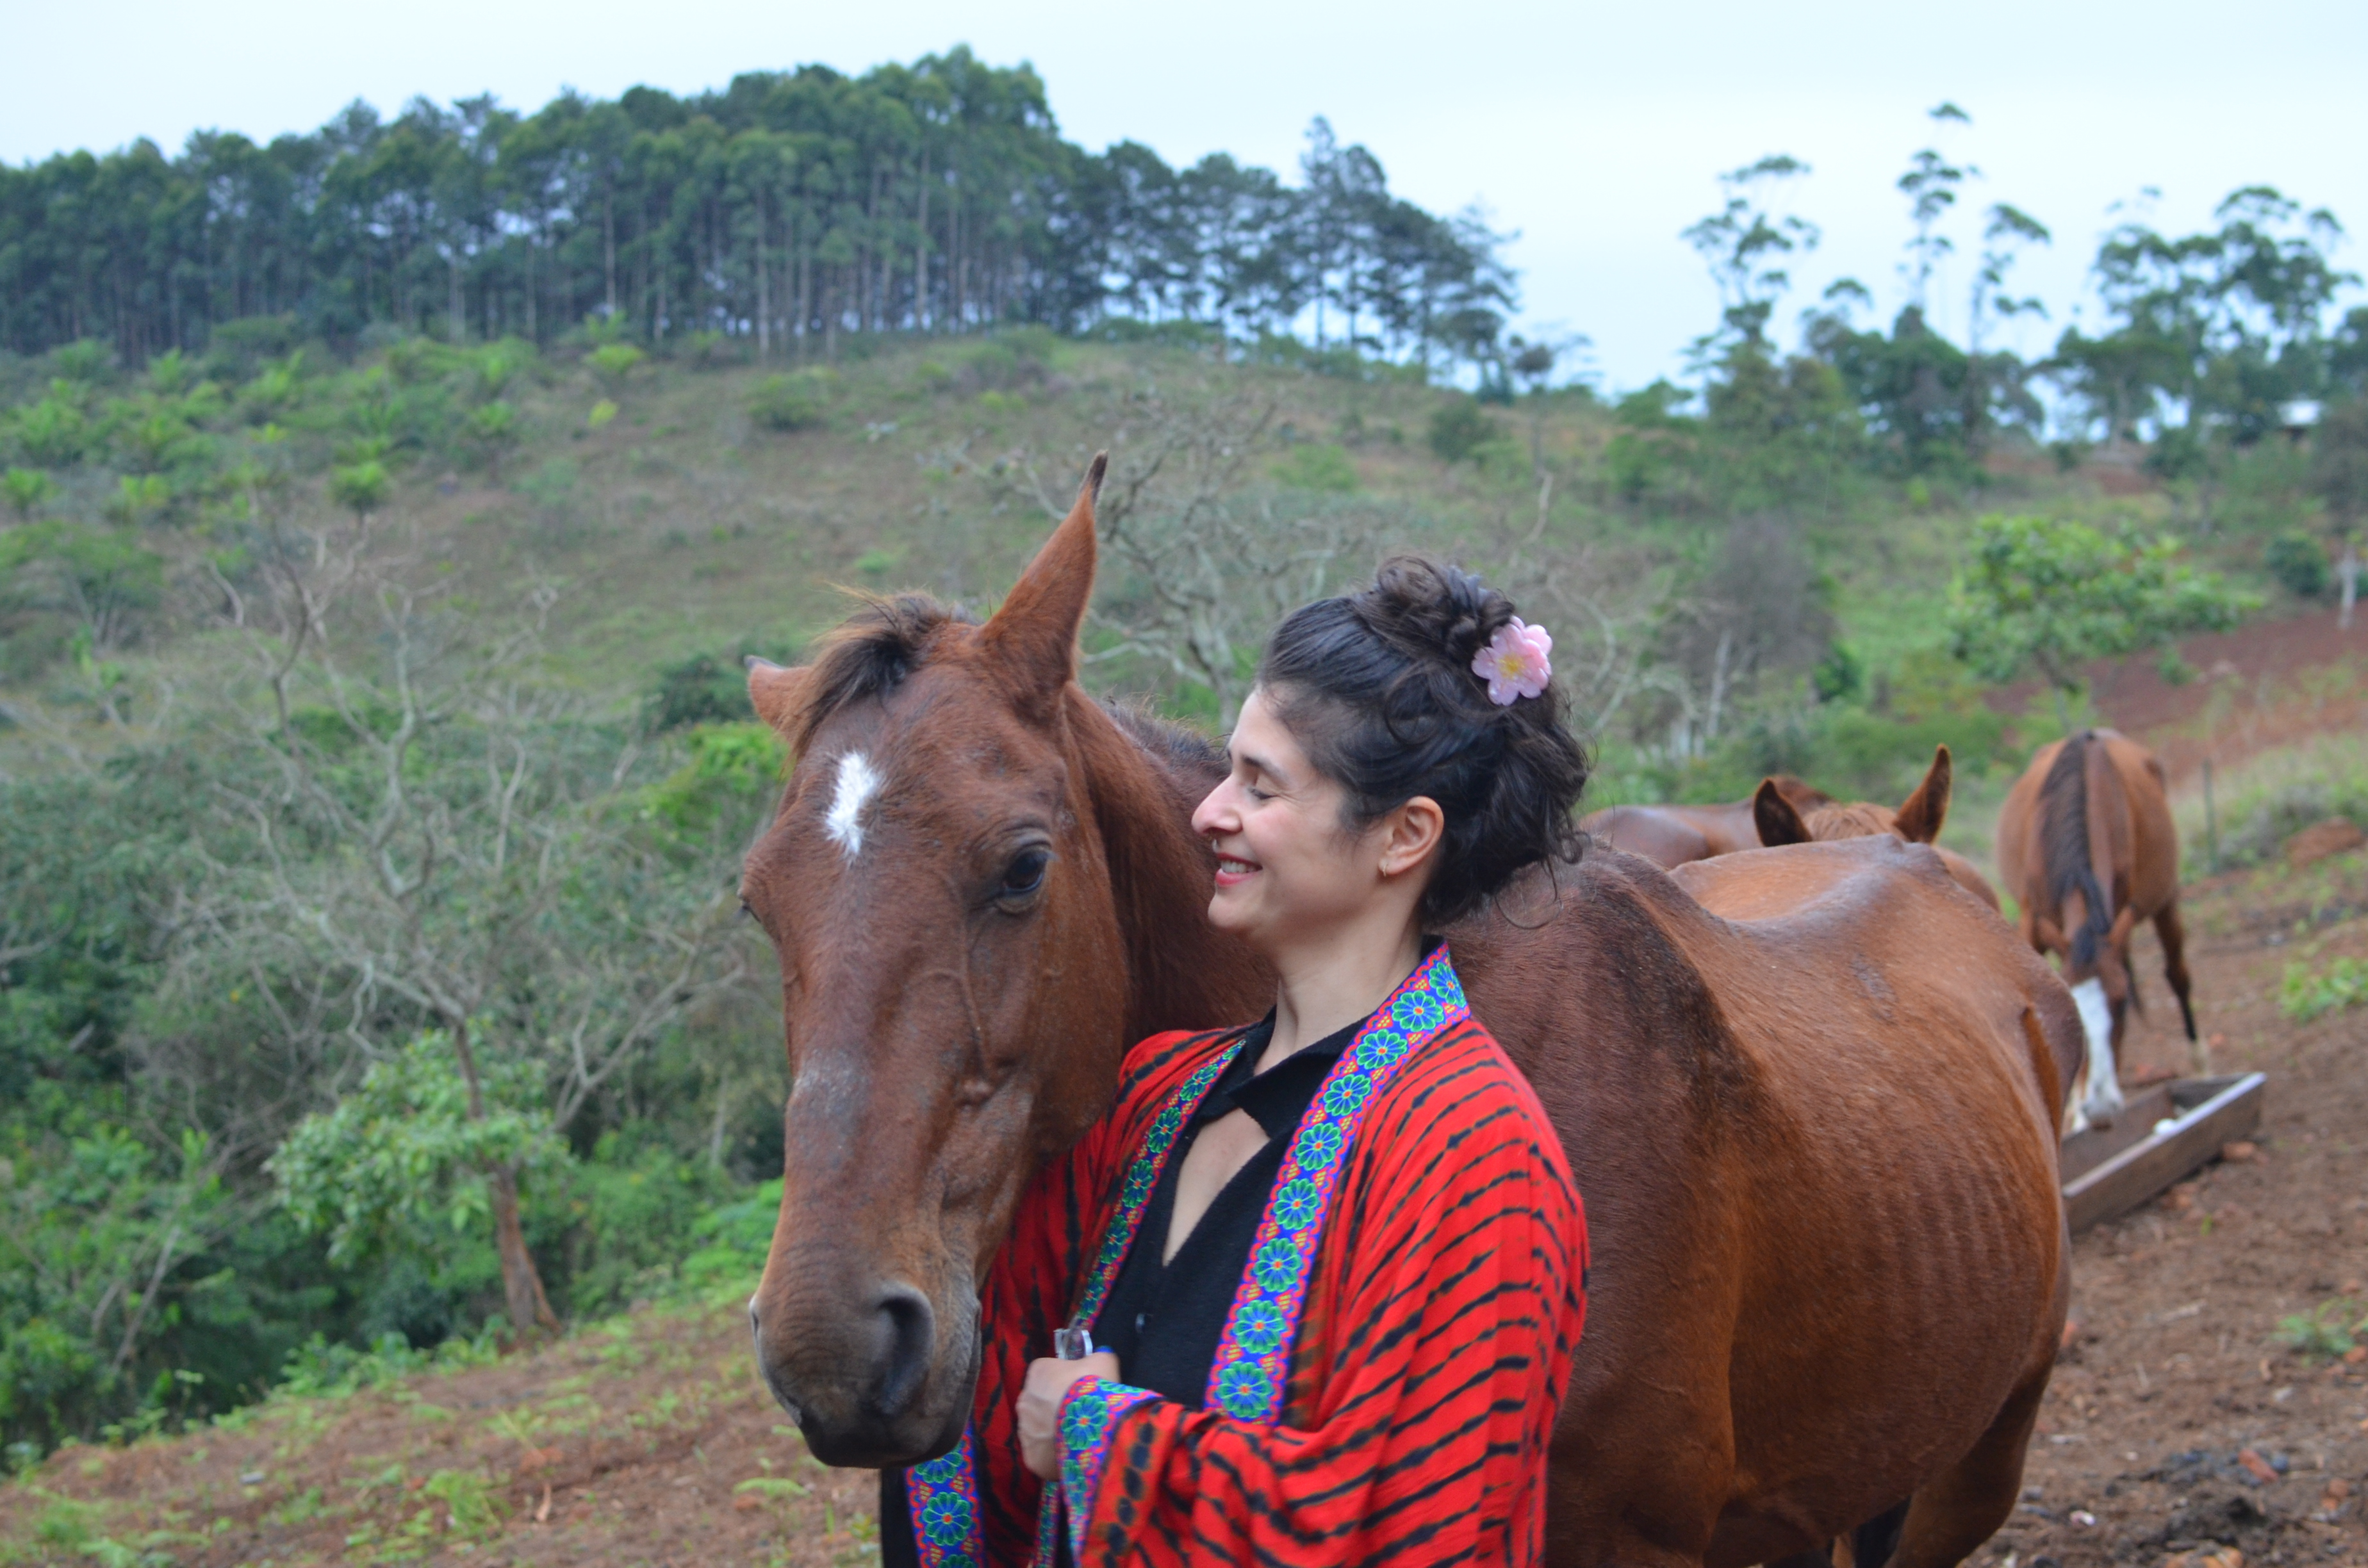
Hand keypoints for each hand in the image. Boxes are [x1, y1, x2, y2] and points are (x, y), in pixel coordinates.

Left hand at [1017, 1351, 1119, 1479]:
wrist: (1093, 1425)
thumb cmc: (1095, 1387)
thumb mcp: (1103, 1361)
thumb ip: (1098, 1357)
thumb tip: (1100, 1356)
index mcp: (1038, 1372)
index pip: (1047, 1374)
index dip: (1066, 1383)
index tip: (1081, 1392)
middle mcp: (1024, 1400)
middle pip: (1039, 1403)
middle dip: (1055, 1409)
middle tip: (1079, 1416)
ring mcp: (1025, 1431)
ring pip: (1038, 1430)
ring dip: (1053, 1432)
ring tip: (1078, 1437)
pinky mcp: (1031, 1457)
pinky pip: (1042, 1455)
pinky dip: (1054, 1455)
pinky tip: (1072, 1455)